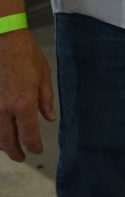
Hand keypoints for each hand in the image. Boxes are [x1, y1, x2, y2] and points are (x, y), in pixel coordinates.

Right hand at [0, 30, 55, 160]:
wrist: (4, 39)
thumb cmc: (25, 54)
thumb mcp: (43, 75)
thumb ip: (46, 100)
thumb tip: (49, 118)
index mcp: (24, 104)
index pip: (29, 135)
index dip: (34, 146)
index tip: (37, 150)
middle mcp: (5, 110)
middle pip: (8, 141)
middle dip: (16, 152)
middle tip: (22, 157)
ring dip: (4, 145)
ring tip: (11, 147)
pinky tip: (1, 132)